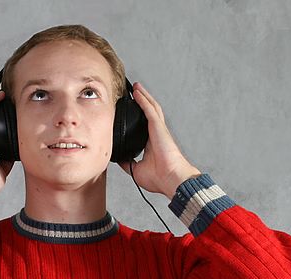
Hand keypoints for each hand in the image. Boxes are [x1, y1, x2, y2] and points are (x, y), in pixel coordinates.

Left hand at [117, 82, 200, 197]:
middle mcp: (157, 134)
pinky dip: (143, 100)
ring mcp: (159, 130)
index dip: (139, 117)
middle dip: (143, 101)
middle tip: (134, 92)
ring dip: (144, 96)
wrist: (170, 179)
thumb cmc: (159, 178)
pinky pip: (150, 109)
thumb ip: (128, 163)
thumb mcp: (137, 170)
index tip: (131, 111)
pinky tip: (137, 92)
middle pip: (149, 113)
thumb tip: (119, 159)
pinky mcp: (158, 127)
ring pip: (151, 107)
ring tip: (136, 87)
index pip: (144, 126)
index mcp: (152, 144)